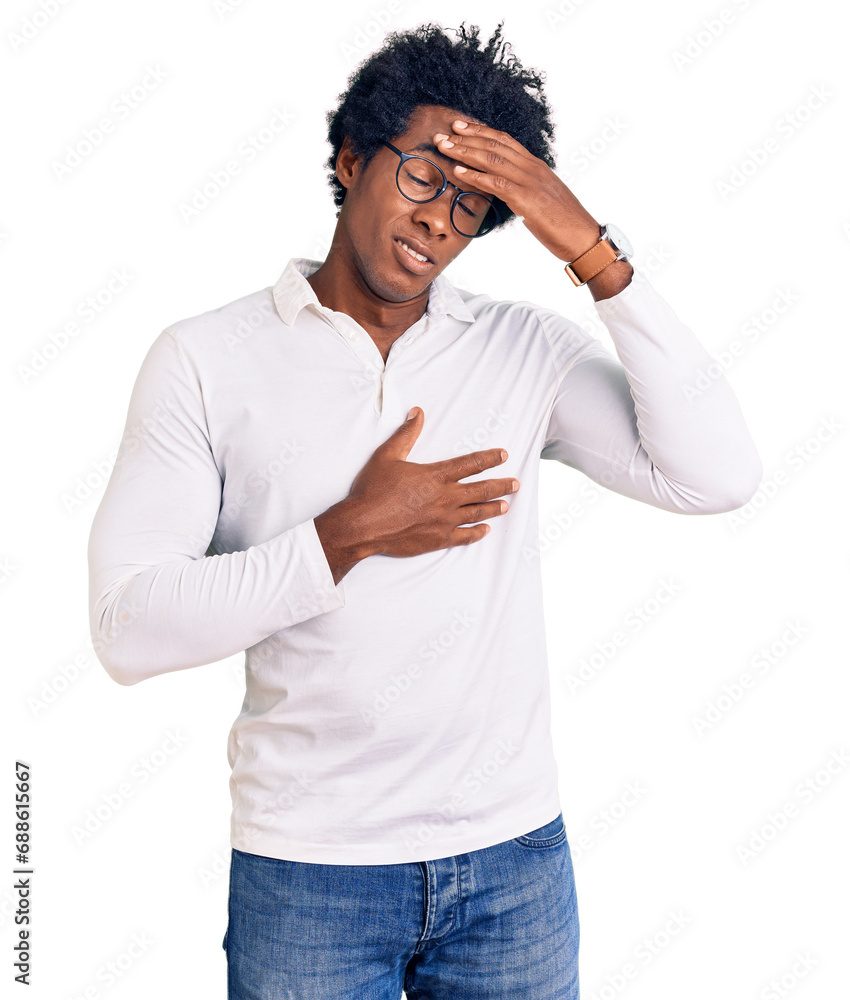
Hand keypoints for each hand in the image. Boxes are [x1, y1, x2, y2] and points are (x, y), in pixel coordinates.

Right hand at [314, 406, 519, 582]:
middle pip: (481, 489)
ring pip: (477, 512)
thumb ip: (406, 434)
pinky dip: (477, 533)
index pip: (470, 464)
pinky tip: (485, 531)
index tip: (503, 455)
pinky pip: (464, 536)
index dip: (489, 458)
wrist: (363, 525)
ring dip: (493, 508)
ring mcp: (444, 520)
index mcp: (435, 476)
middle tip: (515, 484)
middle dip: (501, 486)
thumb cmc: (373, 490)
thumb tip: (417, 413)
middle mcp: (445, 498)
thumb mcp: (387, 456)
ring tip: (505, 506)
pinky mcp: (438, 539)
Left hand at [433, 118, 602, 262]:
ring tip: (444, 147)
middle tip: (442, 134)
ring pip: (492, 159)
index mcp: (536, 166)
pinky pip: (497, 183)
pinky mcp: (527, 199)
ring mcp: (530, 182)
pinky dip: (475, 176)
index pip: (505, 141)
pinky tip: (458, 172)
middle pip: (495, 145)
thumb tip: (507, 190)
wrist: (584, 238)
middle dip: (466, 137)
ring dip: (465, 152)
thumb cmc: (564, 224)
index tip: (460, 126)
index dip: (481, 132)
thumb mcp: (543, 199)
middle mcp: (532, 168)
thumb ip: (525, 189)